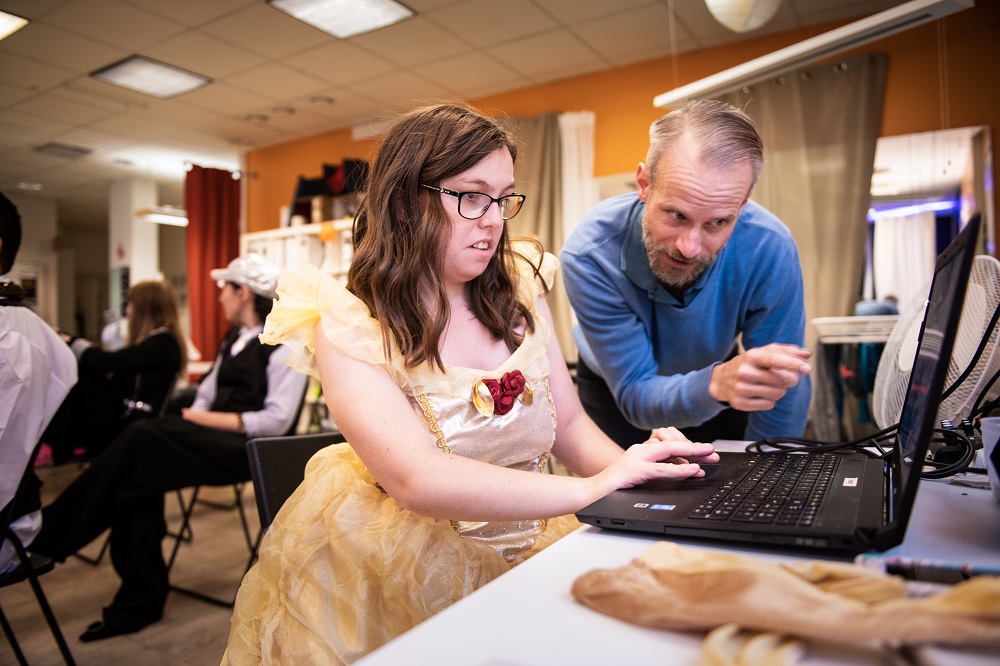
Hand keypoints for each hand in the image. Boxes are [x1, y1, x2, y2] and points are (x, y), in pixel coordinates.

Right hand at [595, 428, 719, 492]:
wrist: (590, 494)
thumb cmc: (613, 489)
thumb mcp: (638, 477)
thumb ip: (656, 471)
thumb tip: (684, 471)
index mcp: (640, 451)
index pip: (668, 443)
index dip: (688, 447)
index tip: (705, 453)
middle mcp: (639, 450)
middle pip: (672, 443)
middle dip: (695, 447)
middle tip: (714, 453)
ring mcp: (636, 458)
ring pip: (669, 451)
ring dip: (692, 452)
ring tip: (708, 456)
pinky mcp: (634, 470)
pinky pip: (661, 469)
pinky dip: (680, 469)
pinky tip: (693, 470)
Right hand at [708, 343, 811, 411]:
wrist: (721, 380)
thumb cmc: (748, 364)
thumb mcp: (763, 353)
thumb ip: (786, 351)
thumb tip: (807, 354)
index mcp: (751, 356)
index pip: (775, 360)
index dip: (793, 364)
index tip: (808, 369)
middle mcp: (745, 372)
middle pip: (782, 380)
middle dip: (791, 380)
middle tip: (788, 378)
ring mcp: (741, 388)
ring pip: (778, 394)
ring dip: (780, 390)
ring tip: (770, 385)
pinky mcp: (740, 403)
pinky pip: (769, 405)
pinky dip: (770, 401)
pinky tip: (761, 394)